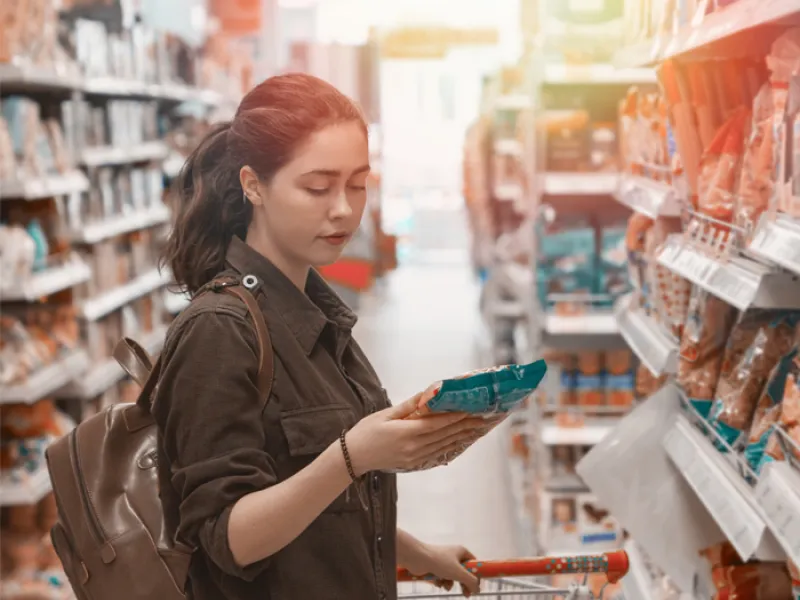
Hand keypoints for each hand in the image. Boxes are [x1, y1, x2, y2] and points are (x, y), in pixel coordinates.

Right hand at [345, 391, 485, 474]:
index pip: (438, 423)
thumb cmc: (366, 431)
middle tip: (484, 417)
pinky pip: (439, 453)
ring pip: (446, 445)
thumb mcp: (386, 414)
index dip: (457, 416)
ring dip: (463, 436)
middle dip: (467, 425)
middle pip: (446, 435)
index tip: (473, 409)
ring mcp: (416, 457)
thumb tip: (429, 393)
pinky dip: (453, 446)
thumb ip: (410, 405)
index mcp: (407, 433)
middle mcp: (415, 447)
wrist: (354, 457)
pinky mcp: (415, 463)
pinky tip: (461, 440)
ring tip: (478, 428)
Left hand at [403, 543, 479, 595]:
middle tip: (466, 594)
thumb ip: (471, 581)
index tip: (476, 587)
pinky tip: (437, 582)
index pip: (473, 564)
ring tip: (446, 586)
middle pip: (463, 572)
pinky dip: (441, 582)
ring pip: (452, 577)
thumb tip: (478, 590)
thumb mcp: (459, 572)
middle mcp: (453, 556)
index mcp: (461, 552)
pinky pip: (442, 578)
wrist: (417, 558)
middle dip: (464, 584)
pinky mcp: (434, 568)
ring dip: (450, 583)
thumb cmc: (440, 562)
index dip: (476, 575)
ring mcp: (443, 562)